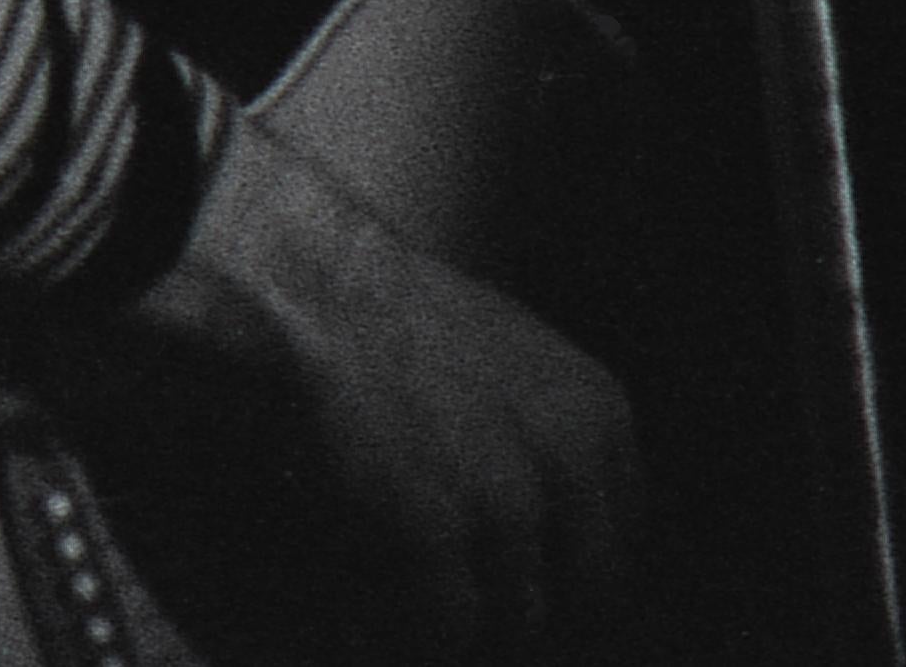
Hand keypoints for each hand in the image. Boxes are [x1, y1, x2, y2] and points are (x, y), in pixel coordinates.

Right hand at [64, 103, 643, 651]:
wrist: (284, 275)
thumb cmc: (368, 309)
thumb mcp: (503, 359)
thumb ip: (543, 441)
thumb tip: (539, 526)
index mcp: (598, 415)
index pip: (620, 552)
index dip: (563, 580)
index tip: (516, 586)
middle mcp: (572, 459)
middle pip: (584, 600)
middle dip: (522, 608)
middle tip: (455, 595)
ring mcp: (510, 499)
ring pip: (512, 623)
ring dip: (459, 619)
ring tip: (402, 590)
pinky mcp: (438, 532)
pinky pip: (445, 631)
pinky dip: (410, 629)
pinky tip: (371, 597)